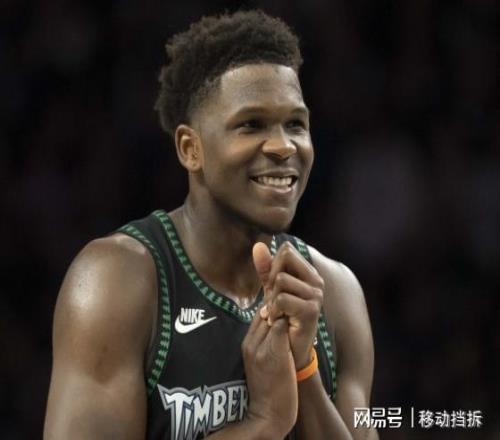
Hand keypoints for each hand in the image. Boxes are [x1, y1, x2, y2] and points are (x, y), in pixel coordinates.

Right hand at [241, 311, 297, 437]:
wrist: (268, 414)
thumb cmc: (268, 389)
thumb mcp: (259, 363)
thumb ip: (263, 343)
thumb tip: (276, 324)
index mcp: (246, 344)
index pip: (258, 314)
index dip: (273, 307)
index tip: (287, 308)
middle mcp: (250, 343)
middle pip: (264, 312)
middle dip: (279, 306)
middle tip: (295, 306)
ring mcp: (260, 348)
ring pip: (272, 316)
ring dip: (286, 312)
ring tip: (299, 313)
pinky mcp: (274, 353)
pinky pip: (281, 327)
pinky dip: (290, 323)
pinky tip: (299, 326)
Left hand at [253, 242, 323, 369]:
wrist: (290, 348)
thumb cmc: (283, 316)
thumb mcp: (272, 289)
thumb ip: (266, 268)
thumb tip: (258, 245)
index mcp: (309, 273)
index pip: (286, 250)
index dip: (273, 265)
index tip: (272, 286)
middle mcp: (316, 281)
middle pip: (285, 259)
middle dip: (271, 279)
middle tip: (273, 300)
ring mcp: (316, 295)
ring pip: (281, 280)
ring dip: (272, 299)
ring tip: (276, 312)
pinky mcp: (311, 310)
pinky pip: (282, 299)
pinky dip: (273, 311)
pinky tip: (277, 320)